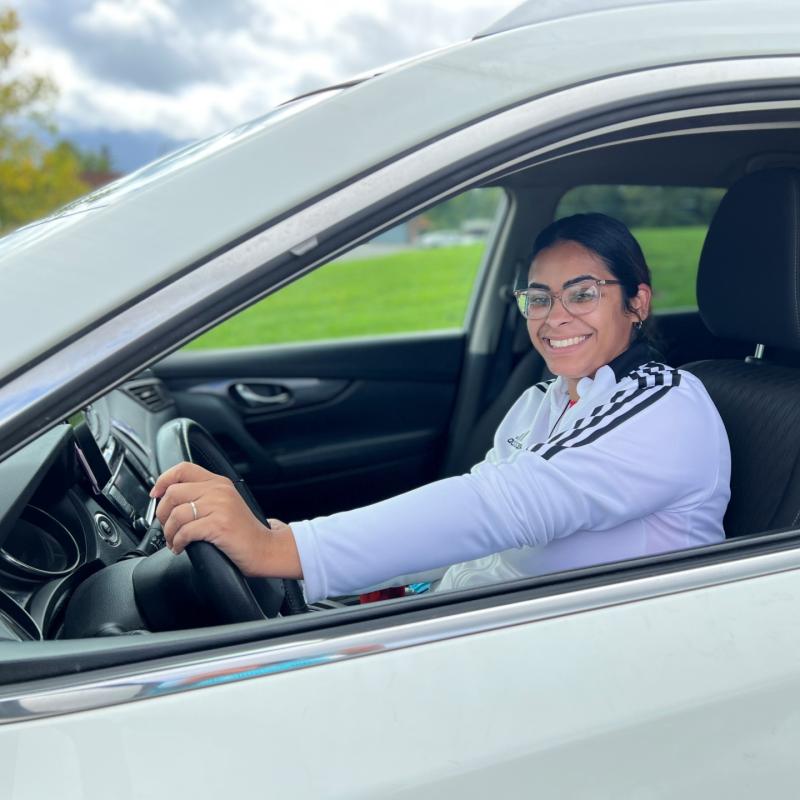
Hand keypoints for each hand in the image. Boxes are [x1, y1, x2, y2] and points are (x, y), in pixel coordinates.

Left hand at [150, 462, 300, 578]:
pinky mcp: (218, 525)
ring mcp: (219, 506)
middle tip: (166, 527)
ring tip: (173, 541)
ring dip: (169, 533)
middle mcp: (219, 490)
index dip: (163, 480)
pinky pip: (185, 531)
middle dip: (162, 514)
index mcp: (219, 482)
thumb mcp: (225, 504)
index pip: (183, 469)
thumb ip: (203, 496)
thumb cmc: (243, 531)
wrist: (264, 548)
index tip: (155, 494)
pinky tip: (180, 548)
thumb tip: (170, 498)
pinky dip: (177, 542)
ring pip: (176, 514)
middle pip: (173, 493)